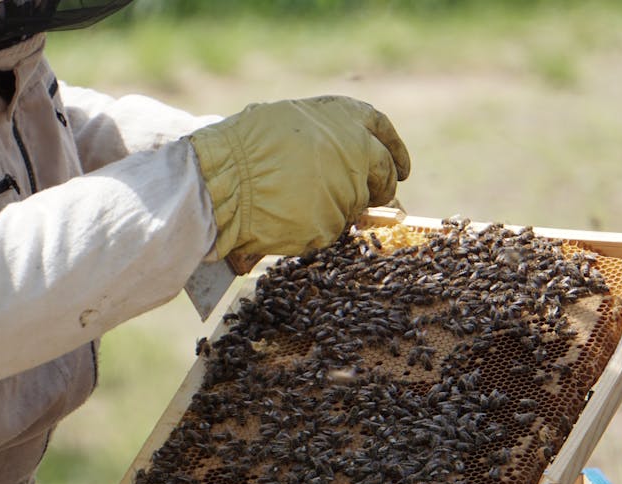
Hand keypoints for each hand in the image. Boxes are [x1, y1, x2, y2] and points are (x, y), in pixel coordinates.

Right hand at [189, 95, 409, 257]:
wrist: (221, 178)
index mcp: (346, 117)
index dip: (394, 150)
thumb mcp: (289, 120)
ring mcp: (347, 189)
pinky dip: (313, 226)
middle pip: (381, 173)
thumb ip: (325, 134)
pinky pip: (329, 229)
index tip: (400, 167)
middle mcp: (356, 150)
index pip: (382, 132)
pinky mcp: (331, 223)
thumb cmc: (245, 145)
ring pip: (353, 205)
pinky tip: (287, 216)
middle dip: (379, 186)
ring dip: (335, 206)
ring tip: (295, 200)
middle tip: (369, 196)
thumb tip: (347, 154)